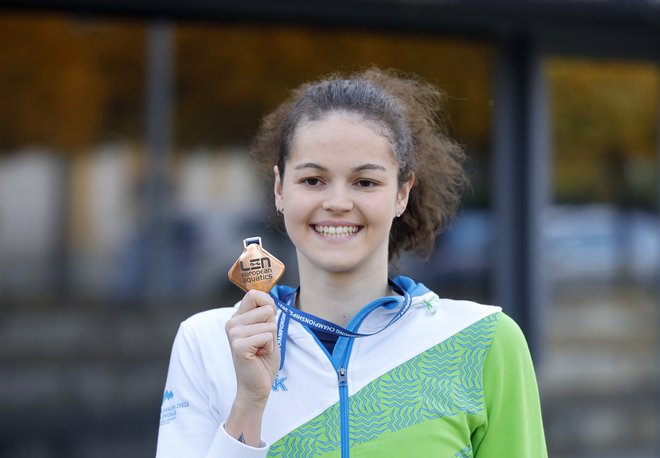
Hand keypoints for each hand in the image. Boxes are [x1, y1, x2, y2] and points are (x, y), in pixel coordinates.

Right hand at [225, 289, 279, 406]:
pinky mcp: (239, 345)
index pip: (253, 294)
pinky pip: (267, 336)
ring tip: (260, 350)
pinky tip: (259, 356)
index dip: (268, 303)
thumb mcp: (268, 331)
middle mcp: (232, 323)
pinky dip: (269, 346)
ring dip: (271, 339)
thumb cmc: (263, 359)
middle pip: (266, 308)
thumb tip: (269, 301)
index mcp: (238, 318)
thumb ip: (266, 315)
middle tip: (263, 342)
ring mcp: (234, 334)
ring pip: (269, 323)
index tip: (269, 320)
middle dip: (272, 326)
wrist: (257, 386)